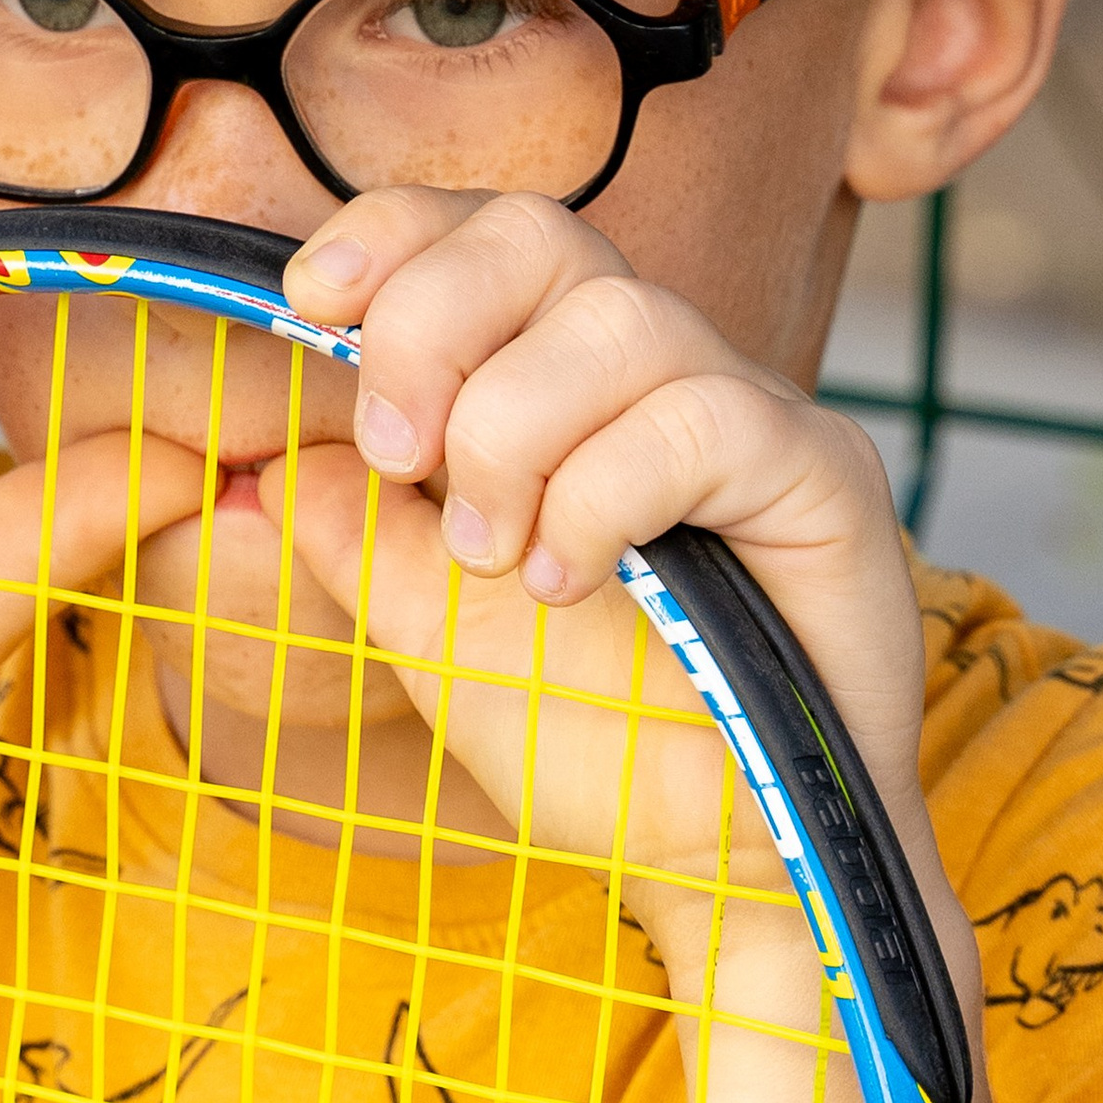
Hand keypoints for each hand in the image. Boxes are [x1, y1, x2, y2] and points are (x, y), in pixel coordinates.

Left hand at [272, 191, 959, 951]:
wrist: (718, 868)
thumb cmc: (593, 744)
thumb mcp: (433, 634)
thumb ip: (358, 539)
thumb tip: (280, 458)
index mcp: (566, 383)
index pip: (486, 234)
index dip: (394, 236)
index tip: (309, 304)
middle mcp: (662, 372)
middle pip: (543, 235)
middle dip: (431, 327)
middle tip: (399, 458)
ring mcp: (750, 414)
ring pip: (616, 320)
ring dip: (513, 435)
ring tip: (494, 560)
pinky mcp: (822, 477)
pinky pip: (703, 417)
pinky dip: (603, 493)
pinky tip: (568, 582)